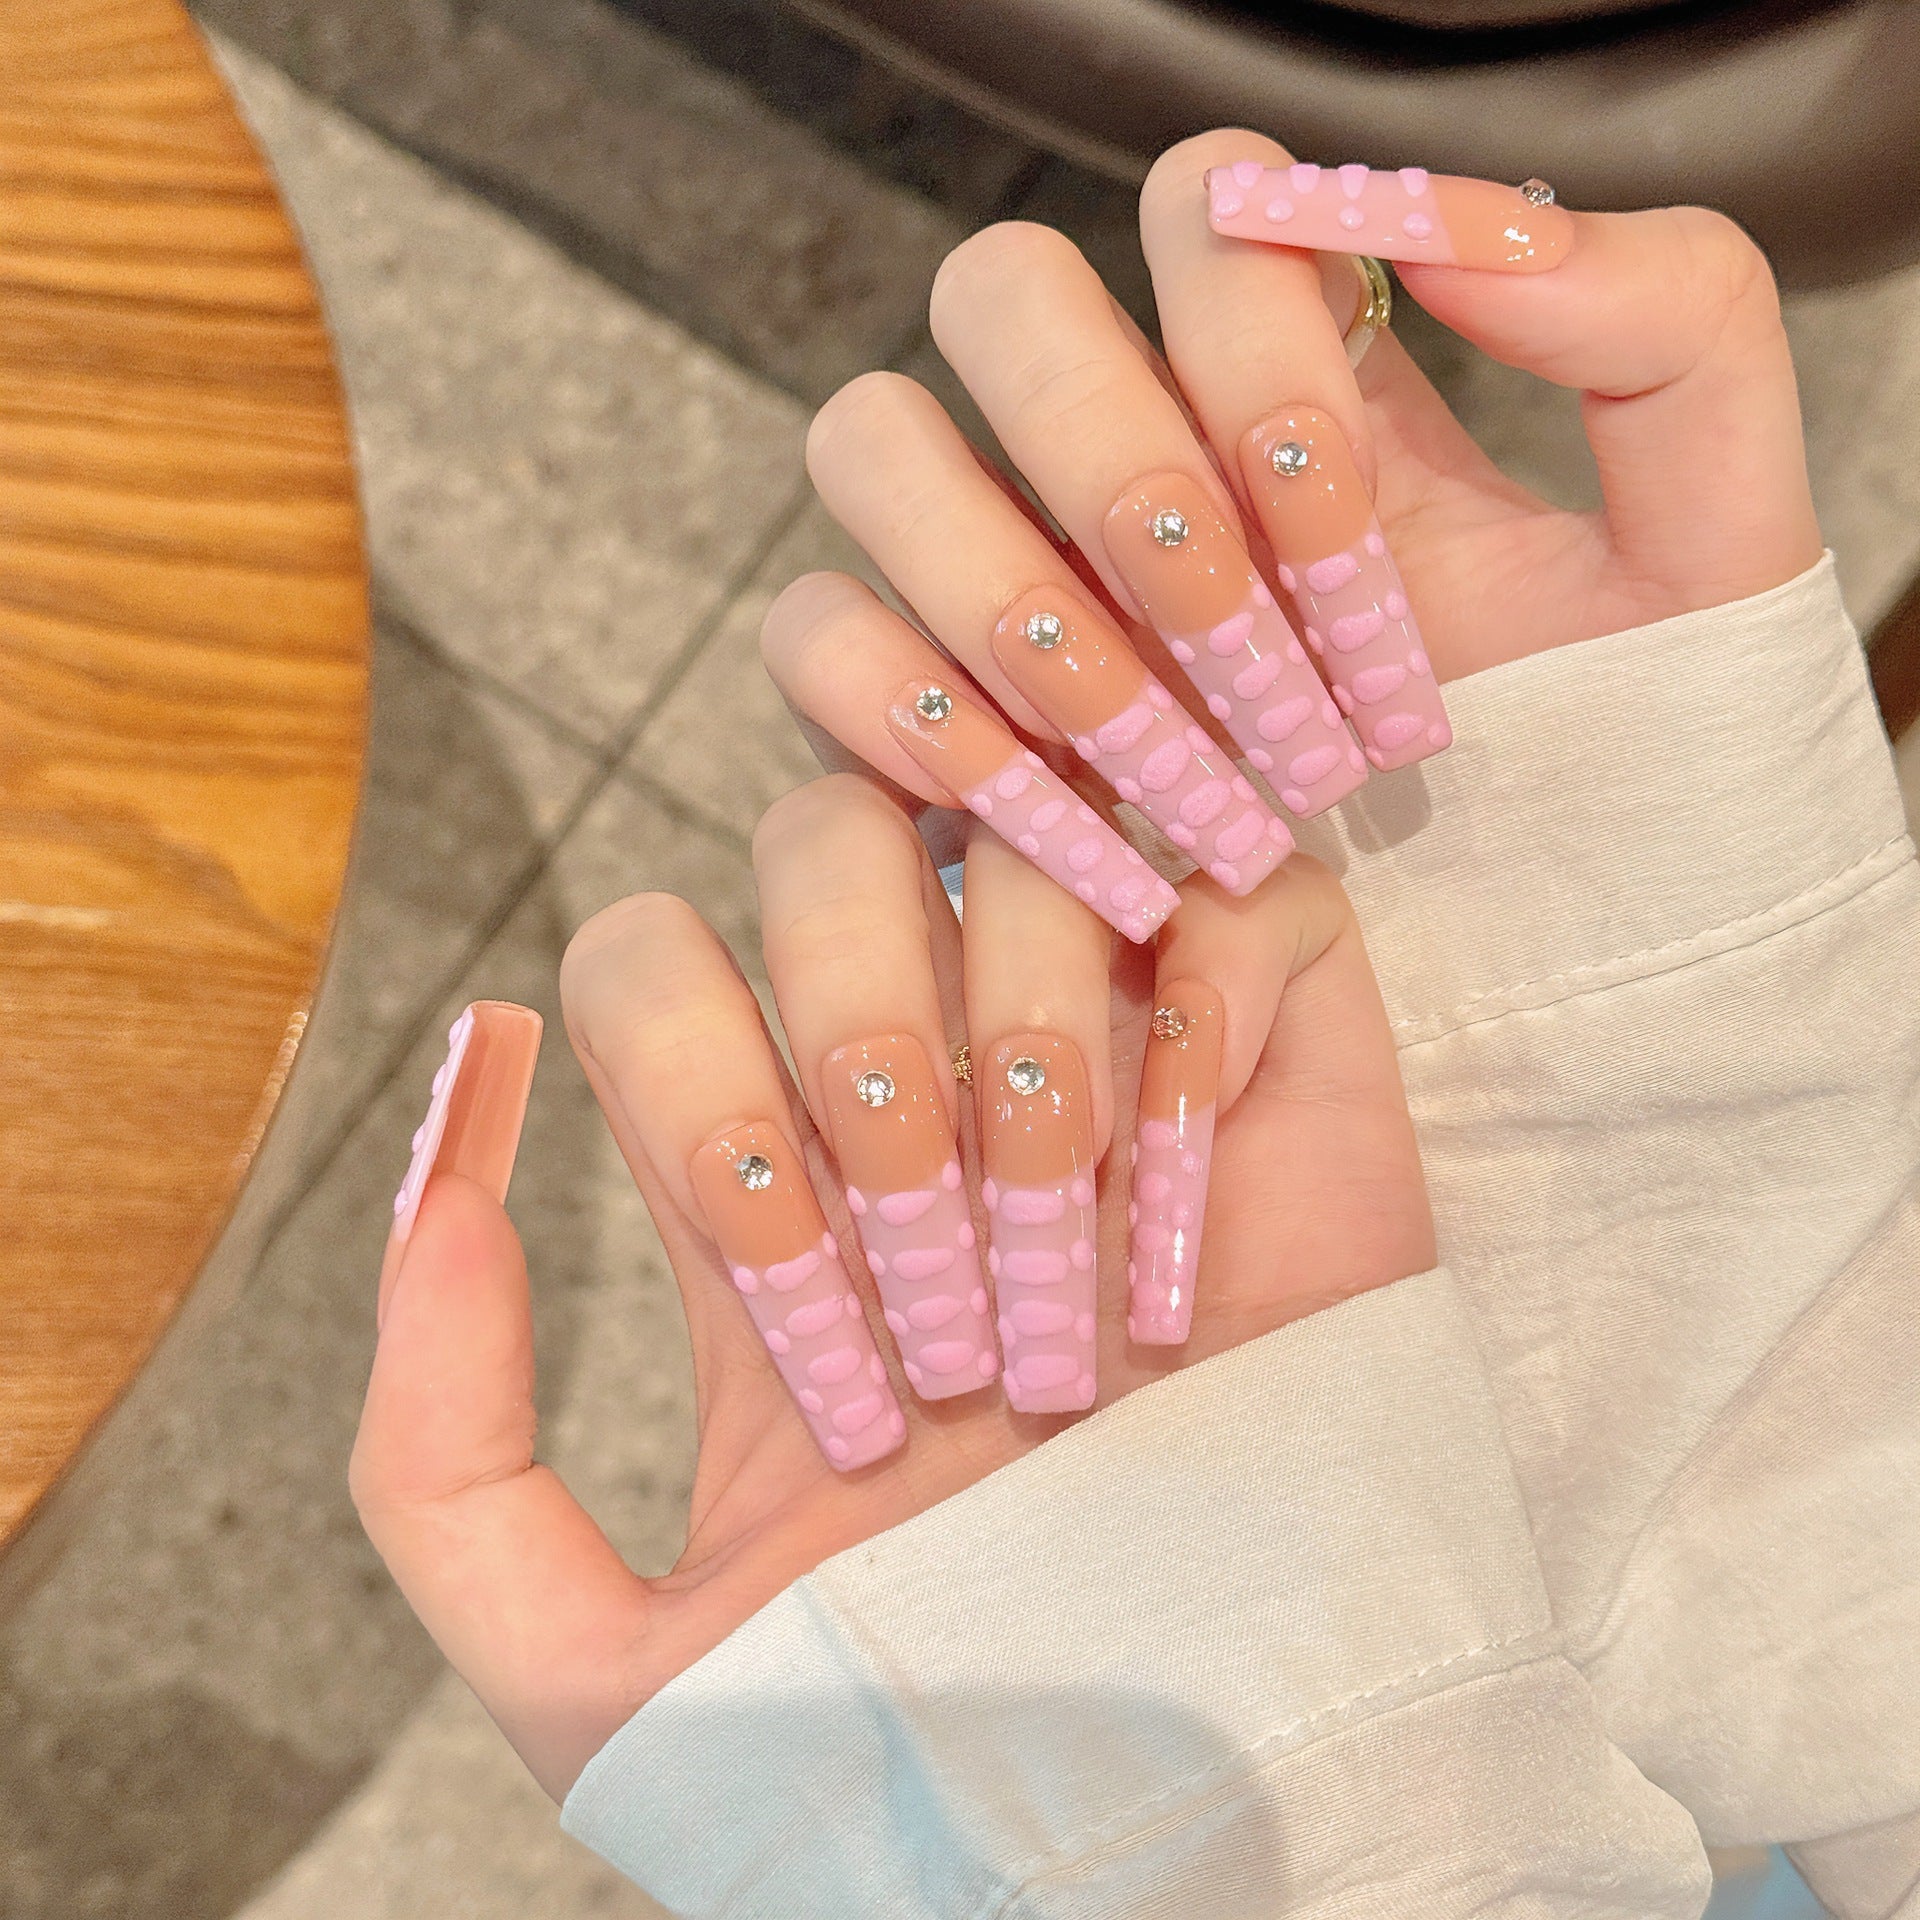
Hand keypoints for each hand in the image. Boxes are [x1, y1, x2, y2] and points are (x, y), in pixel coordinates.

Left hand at [350, 774, 1430, 1798]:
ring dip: (1029, 1027)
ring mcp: (1109, 1049)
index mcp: (772, 1176)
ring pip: (1023, 840)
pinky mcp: (1287, 1064)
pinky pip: (1254, 891)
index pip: (646, 957)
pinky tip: (1188, 1160)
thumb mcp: (606, 1659)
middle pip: (819, 834)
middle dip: (850, 1017)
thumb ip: (442, 1462)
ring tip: (1064, 1230)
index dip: (682, 1062)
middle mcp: (930, 1073)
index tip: (781, 1269)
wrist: (1193, 1788)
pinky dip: (1213, 993)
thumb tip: (449, 1183)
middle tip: (919, 1231)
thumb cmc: (927, 1720)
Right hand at [763, 132, 1821, 920]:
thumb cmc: (1613, 763)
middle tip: (1231, 621)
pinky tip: (1046, 799)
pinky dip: (907, 705)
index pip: (1199, 207)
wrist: (1531, 972)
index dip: (1245, 340)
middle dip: (1108, 458)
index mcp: (1291, 370)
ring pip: (877, 448)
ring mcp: (1005, 574)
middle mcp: (1124, 446)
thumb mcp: (1704, 547)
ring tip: (1153, 740)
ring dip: (1003, 584)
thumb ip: (1664, 325)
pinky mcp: (925, 719)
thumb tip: (1444, 220)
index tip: (1337, 515)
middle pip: (997, 296)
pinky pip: (822, 642)